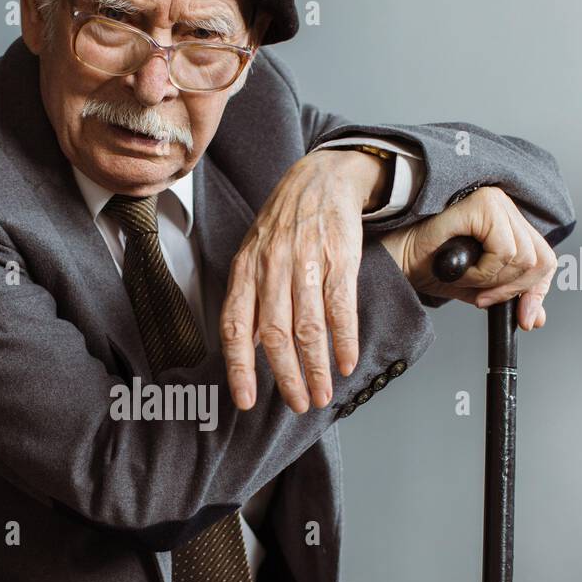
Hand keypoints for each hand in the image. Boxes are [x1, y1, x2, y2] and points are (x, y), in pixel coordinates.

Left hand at [220, 148, 388, 412]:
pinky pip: (340, 306)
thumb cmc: (283, 226)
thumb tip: (250, 349)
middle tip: (298, 404)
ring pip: (308, 326)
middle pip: (275, 334)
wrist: (319, 177)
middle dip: (287, 377)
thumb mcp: (254, 258)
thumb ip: (252, 302)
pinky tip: (346, 363)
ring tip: (322, 394)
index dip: (239, 367)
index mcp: (244, 272)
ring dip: (317, 367)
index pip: (235, 327)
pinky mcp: (338, 257)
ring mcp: (305, 262)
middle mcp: (271, 268)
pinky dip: (344, 340)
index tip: (246, 400)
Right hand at [380, 186, 556, 330]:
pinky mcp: (482, 204)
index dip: (537, 291)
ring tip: (465, 277)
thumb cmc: (429, 267)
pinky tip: (461, 268)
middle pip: (539, 259)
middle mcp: (505, 206)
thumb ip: (509, 296)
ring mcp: (495, 202)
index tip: (524, 319)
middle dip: (511, 290)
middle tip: (481, 298)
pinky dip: (483, 271)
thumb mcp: (479, 288)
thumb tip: (537, 318)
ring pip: (522, 257)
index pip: (545, 257)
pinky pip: (503, 250)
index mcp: (509, 221)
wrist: (398, 262)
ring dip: (491, 280)